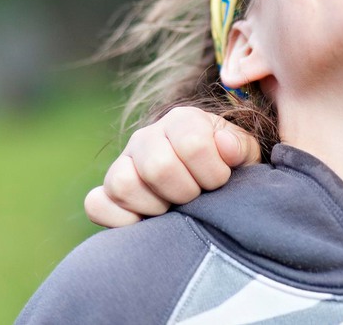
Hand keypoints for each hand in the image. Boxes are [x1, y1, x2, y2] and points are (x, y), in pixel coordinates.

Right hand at [84, 106, 261, 227]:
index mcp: (182, 120)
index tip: (221, 181)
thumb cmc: (230, 168)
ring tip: (173, 208)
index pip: (193, 145)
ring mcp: (122, 163)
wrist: (212, 188)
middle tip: (197, 198)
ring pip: (124, 184)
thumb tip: (225, 147)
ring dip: (155, 206)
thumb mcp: (245, 155)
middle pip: (157, 167)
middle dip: (186, 192)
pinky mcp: (106, 191)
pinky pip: (97, 204)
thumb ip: (239, 147)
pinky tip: (146, 222)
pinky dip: (121, 220)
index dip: (213, 173)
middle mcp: (147, 137)